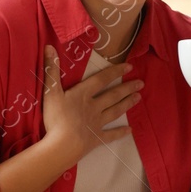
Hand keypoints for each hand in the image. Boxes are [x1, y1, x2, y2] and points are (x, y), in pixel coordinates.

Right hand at [41, 45, 140, 164]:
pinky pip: (110, 135)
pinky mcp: (96, 138)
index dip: (115, 72)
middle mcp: (94, 107)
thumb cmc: (56, 118)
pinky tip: (130, 130)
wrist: (62, 145)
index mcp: (83, 94)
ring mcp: (97, 123)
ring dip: (127, 104)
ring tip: (139, 98)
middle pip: (113, 95)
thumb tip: (50, 46)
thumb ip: (51, 70)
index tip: (129, 67)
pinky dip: (120, 133)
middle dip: (127, 88)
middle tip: (141, 83)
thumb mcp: (50, 91)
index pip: (101, 79)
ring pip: (115, 111)